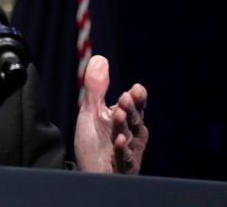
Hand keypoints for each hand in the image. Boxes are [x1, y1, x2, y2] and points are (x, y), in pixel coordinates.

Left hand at [73, 55, 147, 173]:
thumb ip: (96, 88)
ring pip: (131, 136)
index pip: (135, 104)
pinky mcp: (124, 166)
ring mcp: (130, 150)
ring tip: (118, 113)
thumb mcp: (92, 111)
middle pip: (135, 118)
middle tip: (125, 97)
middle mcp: (132, 132)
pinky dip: (124, 150)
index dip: (137, 97)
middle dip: (131, 108)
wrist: (89, 169)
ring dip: (125, 125)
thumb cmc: (95, 140)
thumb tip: (99, 58)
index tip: (135, 89)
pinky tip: (119, 142)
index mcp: (126, 117)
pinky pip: (126, 158)